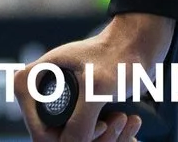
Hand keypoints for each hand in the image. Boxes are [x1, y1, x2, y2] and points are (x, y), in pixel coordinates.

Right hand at [24, 13, 173, 141]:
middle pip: (58, 139)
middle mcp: (45, 91)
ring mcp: (63, 102)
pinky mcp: (80, 109)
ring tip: (124, 118)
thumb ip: (80, 121)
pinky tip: (130, 122)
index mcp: (35, 79)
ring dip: (106, 137)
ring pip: (77, 140)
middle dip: (90, 137)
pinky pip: (90, 135)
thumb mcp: (97, 87)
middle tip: (113, 122)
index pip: (37, 128)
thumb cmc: (118, 55)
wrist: (142, 45)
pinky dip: (112, 135)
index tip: (88, 126)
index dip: (59, 137)